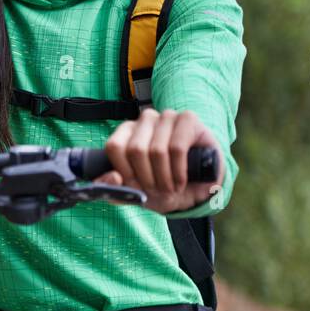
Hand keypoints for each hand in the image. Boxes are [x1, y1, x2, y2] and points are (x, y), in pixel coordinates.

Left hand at [94, 108, 223, 213]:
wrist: (198, 186)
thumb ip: (116, 190)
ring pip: (157, 150)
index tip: (137, 187)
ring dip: (164, 178)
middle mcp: (145, 120)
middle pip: (136, 149)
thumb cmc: (164, 185)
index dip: (125, 172)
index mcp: (127, 132)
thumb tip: (111, 178)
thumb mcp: (137, 193)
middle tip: (157, 190)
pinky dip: (178, 172)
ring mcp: (167, 117)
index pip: (114, 147)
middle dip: (147, 178)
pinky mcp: (188, 119)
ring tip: (170, 188)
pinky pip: (177, 148)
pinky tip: (181, 182)